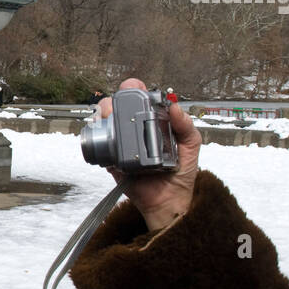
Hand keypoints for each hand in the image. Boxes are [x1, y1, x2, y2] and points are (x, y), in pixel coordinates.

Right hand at [96, 78, 199, 232]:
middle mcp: (135, 131)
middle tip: (118, 104)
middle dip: (113, 101)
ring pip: (104, 123)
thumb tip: (175, 107)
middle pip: (117, 108)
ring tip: (109, 118)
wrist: (169, 202)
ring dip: (103, 116)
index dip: (134, 89)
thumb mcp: (191, 145)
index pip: (140, 100)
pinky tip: (104, 135)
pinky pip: (100, 147)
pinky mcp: (113, 160)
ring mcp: (122, 145)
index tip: (134, 87)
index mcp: (153, 124)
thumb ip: (186, 125)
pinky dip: (98, 138)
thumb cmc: (181, 174)